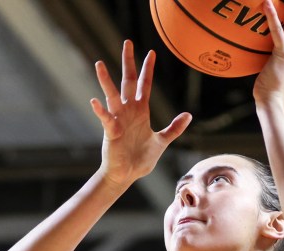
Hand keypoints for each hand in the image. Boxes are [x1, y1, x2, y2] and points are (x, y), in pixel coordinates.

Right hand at [90, 41, 190, 187]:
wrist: (127, 175)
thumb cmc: (141, 159)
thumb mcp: (162, 141)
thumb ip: (174, 128)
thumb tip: (188, 115)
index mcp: (140, 111)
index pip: (144, 84)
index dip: (147, 69)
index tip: (151, 53)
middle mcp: (128, 111)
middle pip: (127, 81)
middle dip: (128, 62)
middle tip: (127, 42)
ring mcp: (118, 120)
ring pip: (112, 95)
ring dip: (105, 80)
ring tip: (99, 64)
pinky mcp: (111, 132)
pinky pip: (105, 119)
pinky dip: (100, 111)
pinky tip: (95, 101)